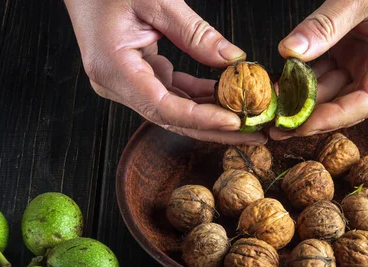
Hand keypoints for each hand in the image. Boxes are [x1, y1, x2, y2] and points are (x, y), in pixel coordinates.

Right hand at [64, 0, 266, 144]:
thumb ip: (195, 33)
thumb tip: (232, 60)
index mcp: (113, 68)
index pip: (163, 107)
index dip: (201, 118)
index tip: (234, 120)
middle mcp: (116, 84)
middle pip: (173, 118)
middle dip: (216, 128)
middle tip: (254, 132)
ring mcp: (126, 83)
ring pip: (176, 110)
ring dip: (213, 115)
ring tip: (249, 120)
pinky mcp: (137, 76)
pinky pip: (173, 92)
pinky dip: (200, 97)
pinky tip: (228, 98)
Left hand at [270, 0, 367, 139]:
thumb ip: (327, 24)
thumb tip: (291, 52)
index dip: (335, 118)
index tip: (302, 126)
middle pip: (348, 102)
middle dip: (313, 116)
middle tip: (278, 128)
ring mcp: (367, 59)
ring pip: (332, 89)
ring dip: (303, 100)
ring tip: (273, 109)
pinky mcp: (351, 50)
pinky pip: (324, 71)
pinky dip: (302, 79)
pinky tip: (280, 85)